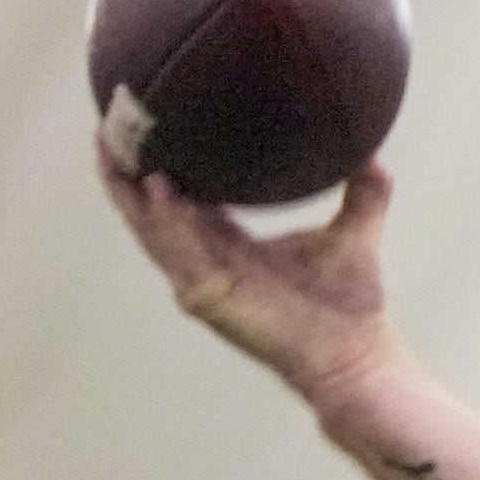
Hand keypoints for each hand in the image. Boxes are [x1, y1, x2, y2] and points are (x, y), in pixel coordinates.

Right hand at [97, 142, 397, 404]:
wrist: (355, 355)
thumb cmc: (349, 306)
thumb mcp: (354, 234)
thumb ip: (364, 194)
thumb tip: (374, 153)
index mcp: (230, 245)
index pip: (179, 201)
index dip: (156, 166)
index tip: (142, 124)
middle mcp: (207, 262)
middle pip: (150, 212)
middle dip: (123, 173)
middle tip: (104, 127)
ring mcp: (203, 283)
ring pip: (152, 231)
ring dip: (130, 191)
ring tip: (113, 148)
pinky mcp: (209, 300)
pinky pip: (180, 254)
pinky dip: (167, 222)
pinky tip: (160, 188)